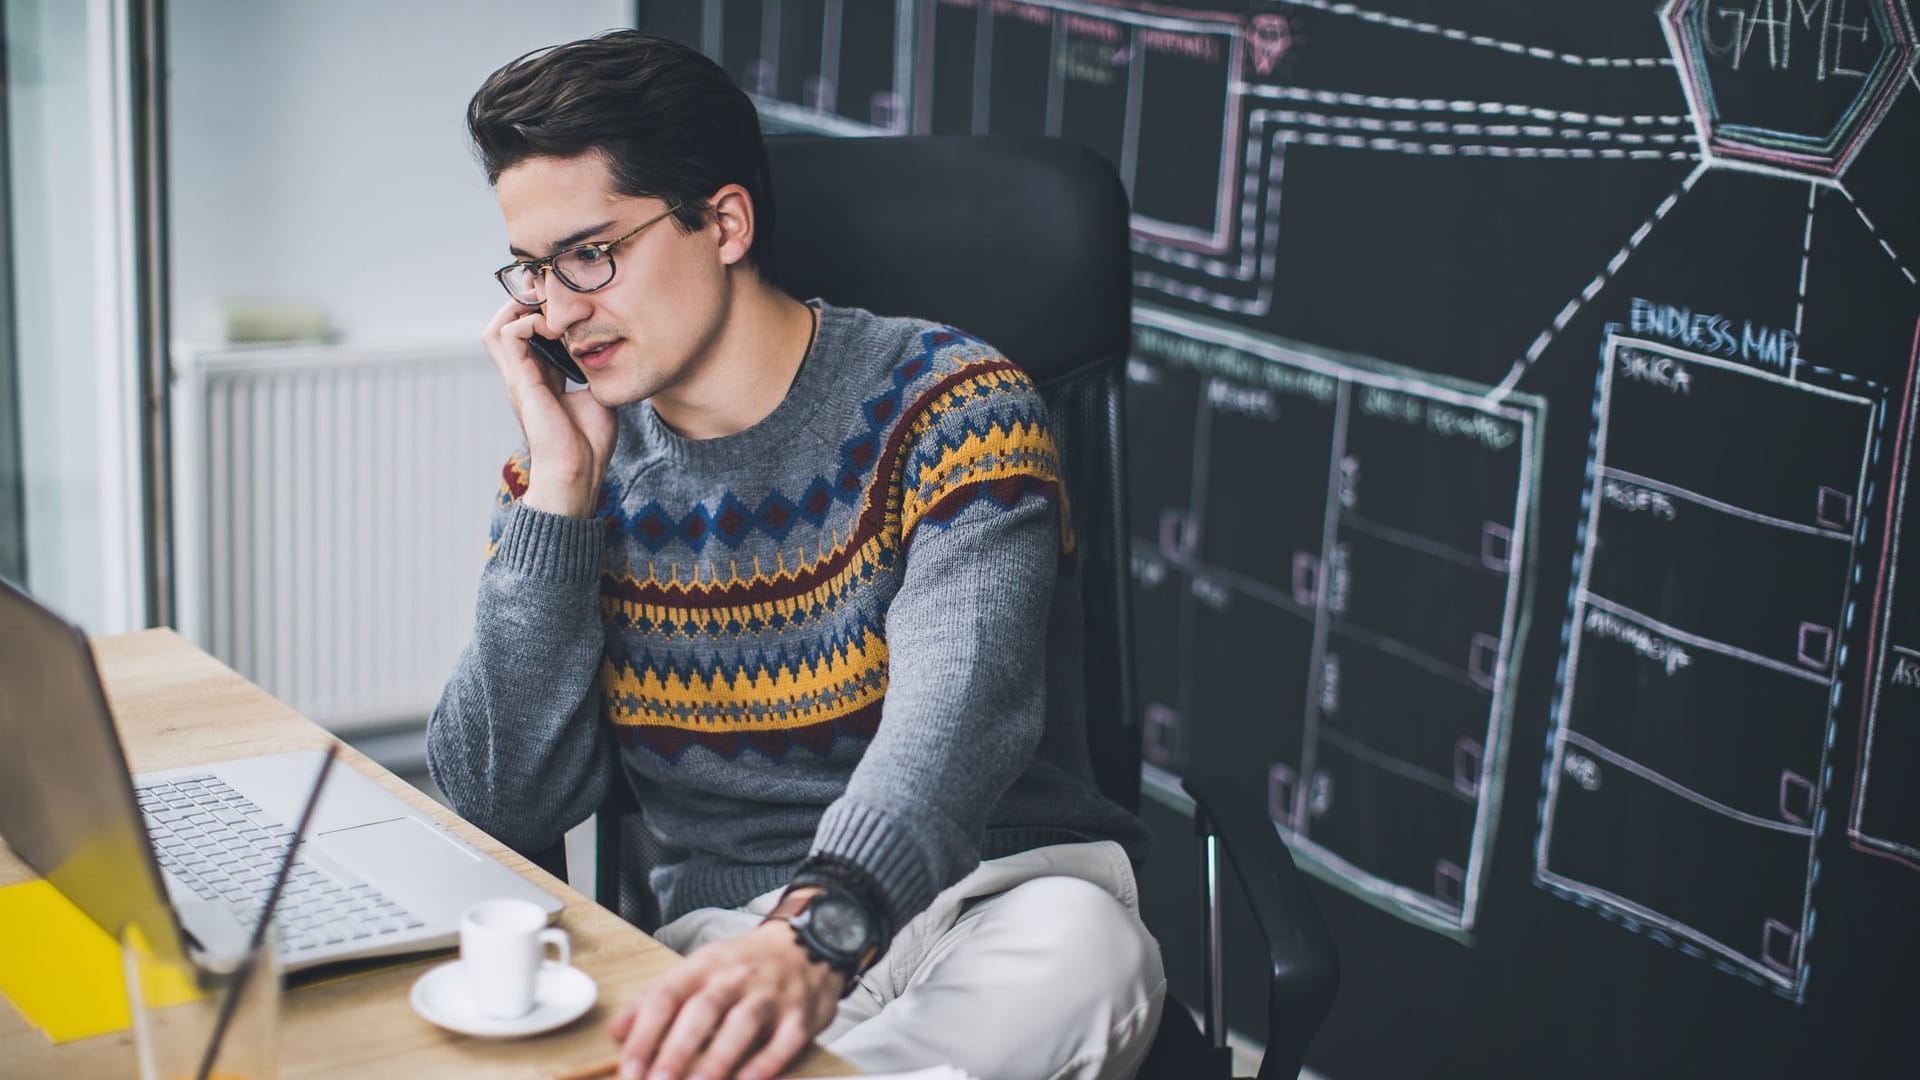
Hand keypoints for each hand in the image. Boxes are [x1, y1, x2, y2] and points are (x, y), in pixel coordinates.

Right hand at [481, 298, 616, 517]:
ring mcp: (518, 377)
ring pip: (498, 326)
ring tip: (548, 305)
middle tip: (554, 294)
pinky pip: (509, 335)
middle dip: (528, 303)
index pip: (531, 334)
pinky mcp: (519, 380)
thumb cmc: (588, 442)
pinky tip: (554, 327)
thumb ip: (596, 373)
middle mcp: (525, 374)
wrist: (578, 469)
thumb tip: (610, 354)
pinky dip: (529, 321)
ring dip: (521, 309)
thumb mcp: (597, 396)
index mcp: (542, 377)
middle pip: (507, 325)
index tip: (571, 302)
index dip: (546, 312)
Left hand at [607, 918, 842, 1079]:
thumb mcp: (698, 969)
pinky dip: (767, 1062)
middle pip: (704, 1009)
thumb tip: (617, 1031)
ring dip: (719, 1057)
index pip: (667, 996)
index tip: (629, 1069)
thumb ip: (657, 998)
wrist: (809, 941)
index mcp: (704, 965)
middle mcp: (736, 976)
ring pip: (743, 1023)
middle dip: (678, 1048)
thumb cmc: (743, 965)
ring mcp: (772, 994)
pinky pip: (785, 1039)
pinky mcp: (801, 1014)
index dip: (645, 1034)